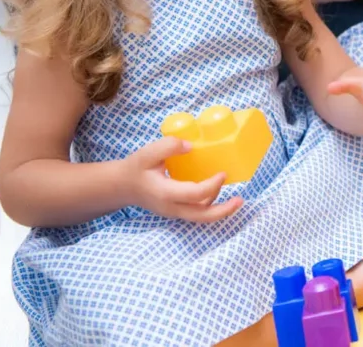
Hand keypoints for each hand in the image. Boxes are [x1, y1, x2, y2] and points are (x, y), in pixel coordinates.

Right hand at [122, 136, 243, 222]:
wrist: (121, 186)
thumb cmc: (135, 168)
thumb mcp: (147, 153)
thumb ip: (168, 146)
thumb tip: (190, 146)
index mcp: (165, 193)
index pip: (195, 195)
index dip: (212, 185)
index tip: (223, 172)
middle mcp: (171, 207)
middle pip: (202, 216)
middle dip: (224, 211)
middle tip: (240, 200)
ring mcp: (174, 212)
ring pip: (201, 216)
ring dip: (219, 208)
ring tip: (234, 197)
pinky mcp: (176, 210)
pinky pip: (196, 212)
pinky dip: (210, 205)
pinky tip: (217, 191)